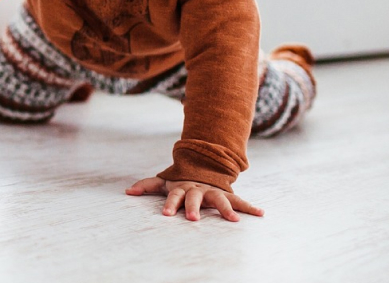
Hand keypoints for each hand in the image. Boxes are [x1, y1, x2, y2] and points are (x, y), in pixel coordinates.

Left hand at [126, 177, 264, 221]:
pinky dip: (250, 207)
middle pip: (195, 197)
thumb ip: (147, 185)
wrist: (204, 167)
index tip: (165, 214)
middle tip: (191, 219)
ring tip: (234, 221)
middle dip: (193, 207)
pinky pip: (240, 201)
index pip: (174, 195)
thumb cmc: (181, 181)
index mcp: (183, 187)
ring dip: (226, 209)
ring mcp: (214, 191)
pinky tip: (261, 214)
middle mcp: (199, 189)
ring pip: (220, 199)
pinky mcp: (227, 195)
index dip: (169, 204)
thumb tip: (127, 191)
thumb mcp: (164, 182)